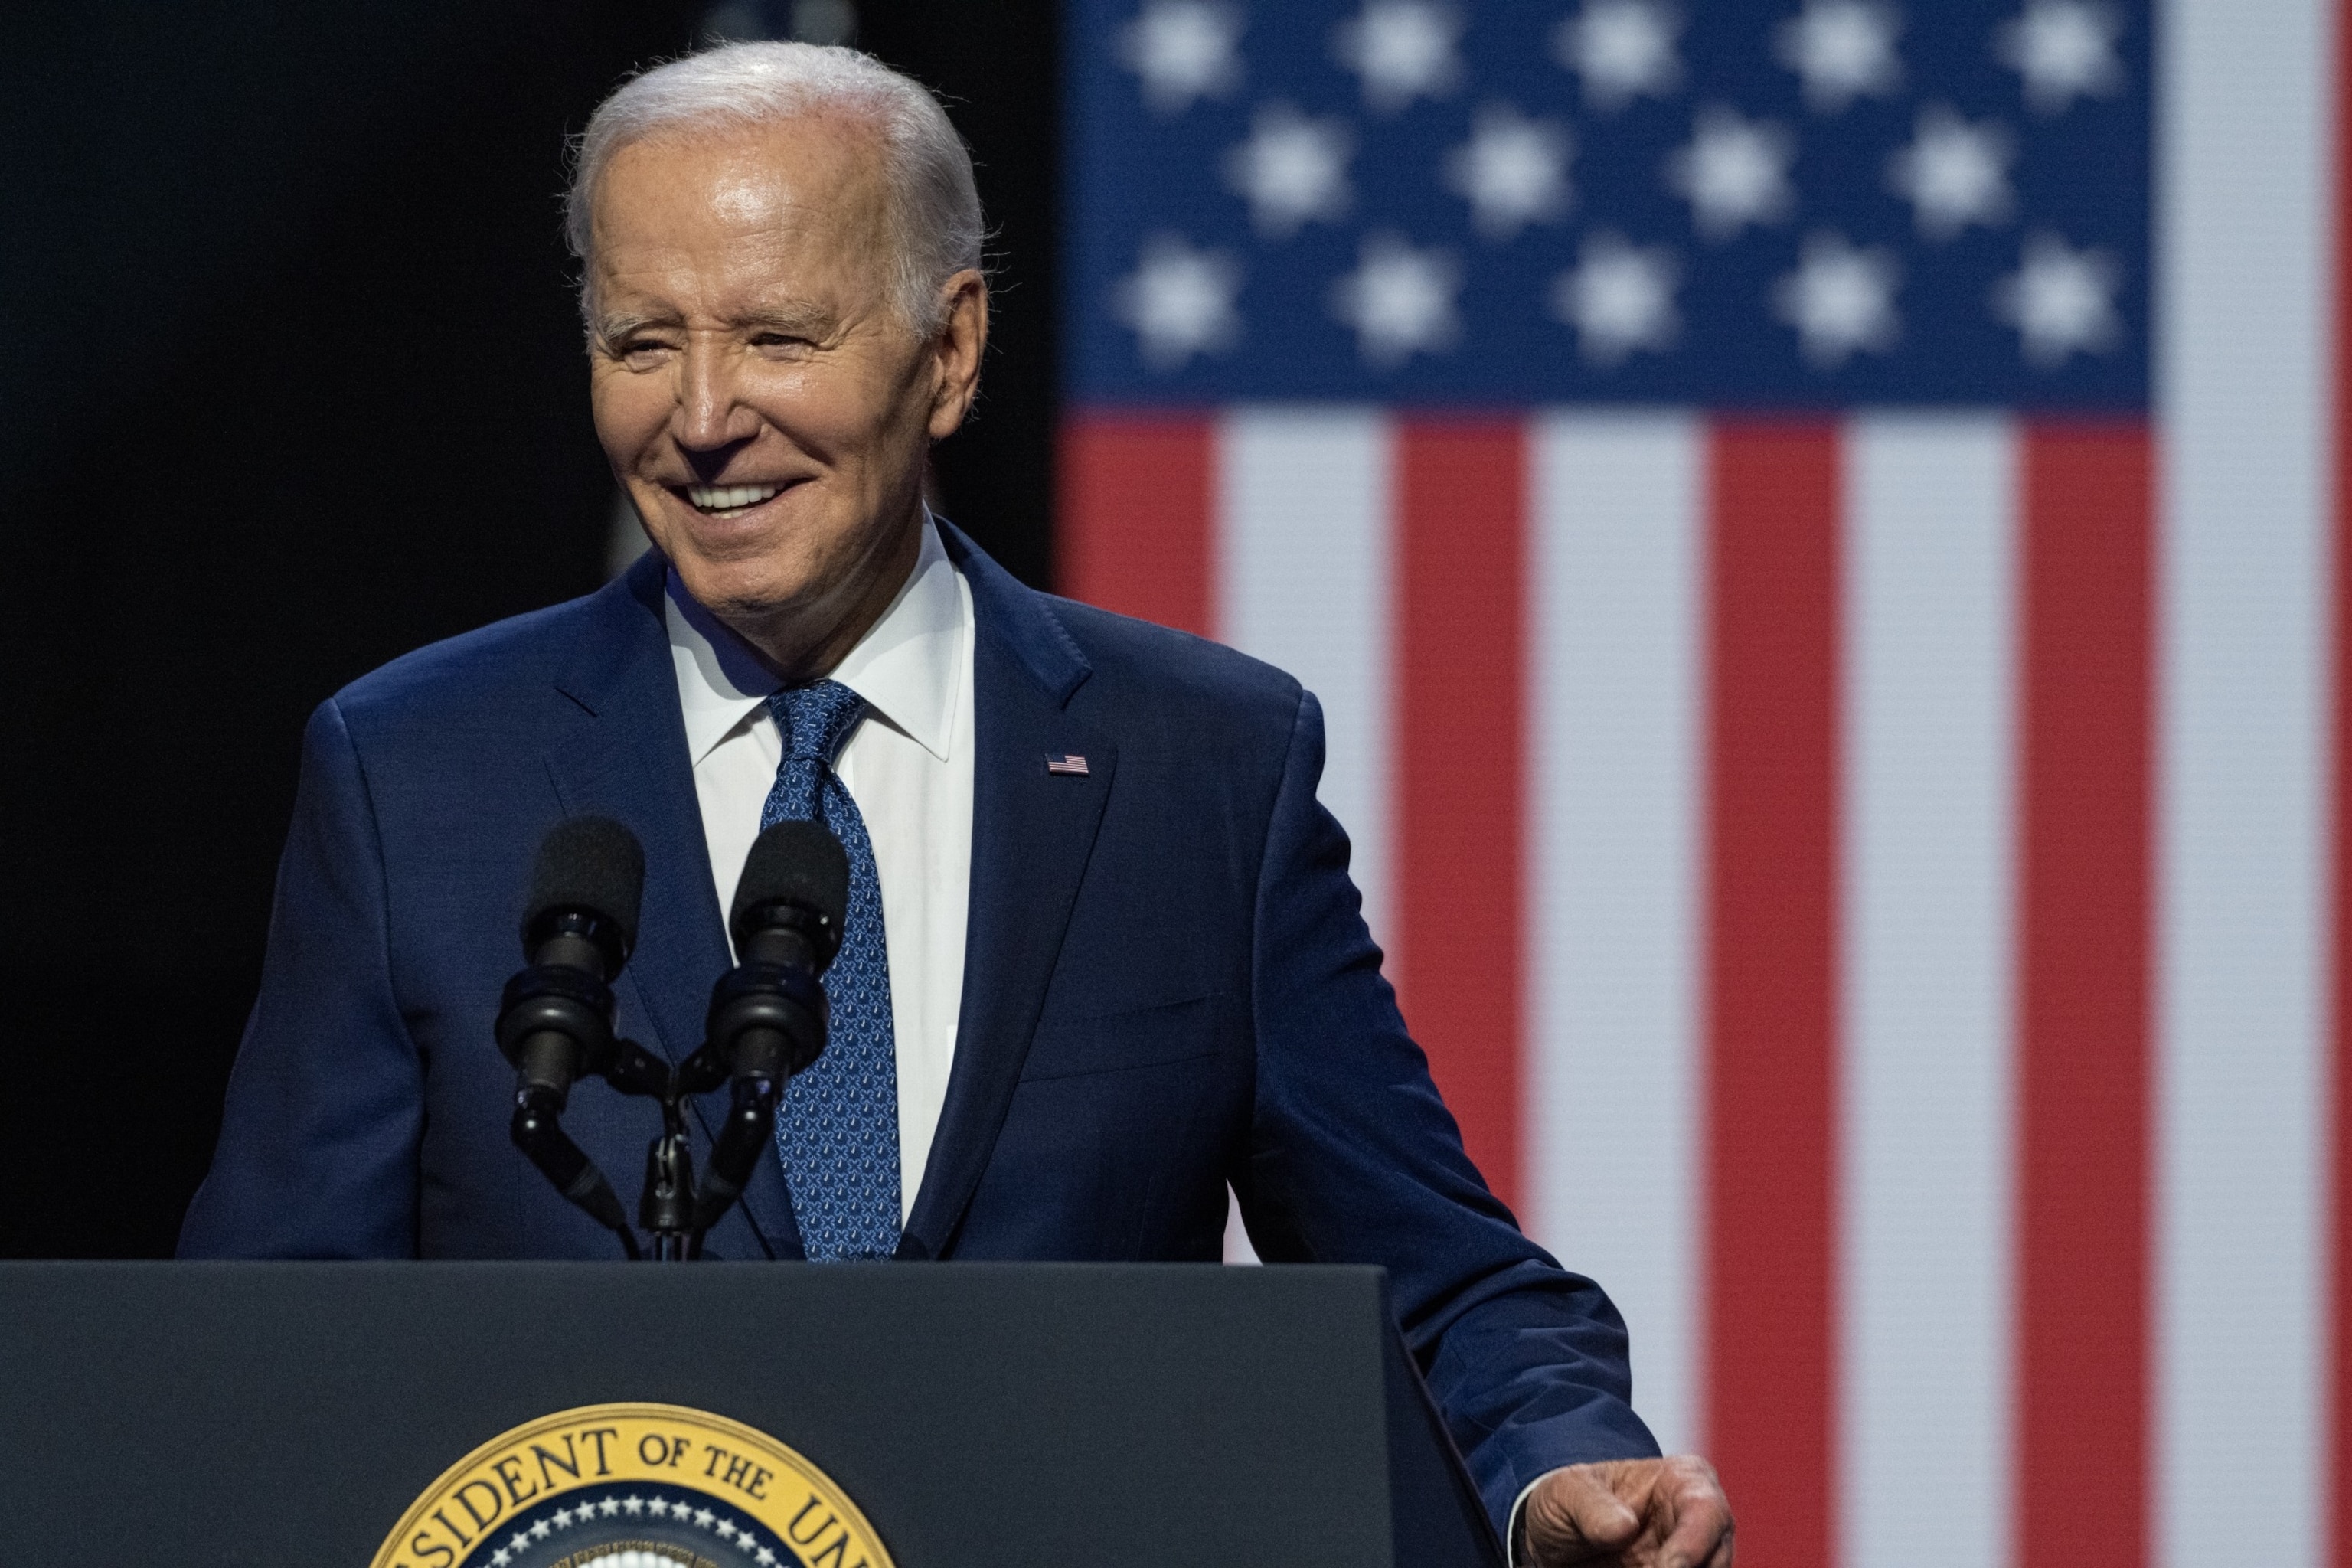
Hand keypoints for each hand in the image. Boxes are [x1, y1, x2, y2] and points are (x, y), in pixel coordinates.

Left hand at [1518, 1455, 1732, 1567]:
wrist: (1553, 1537)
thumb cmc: (1567, 1500)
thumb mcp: (1567, 1492)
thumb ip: (1592, 1506)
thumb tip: (1625, 1526)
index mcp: (1682, 1480)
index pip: (1706, 1510)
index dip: (1693, 1544)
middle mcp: (1698, 1522)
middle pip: (1716, 1558)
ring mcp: (1692, 1558)